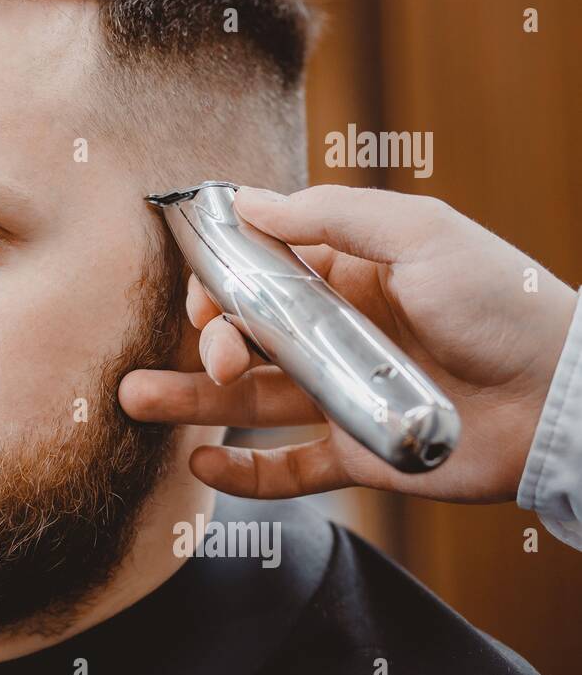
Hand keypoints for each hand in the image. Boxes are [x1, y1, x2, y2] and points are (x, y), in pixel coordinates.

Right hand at [119, 184, 577, 503]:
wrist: (563, 399)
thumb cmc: (500, 302)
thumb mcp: (419, 233)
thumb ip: (329, 215)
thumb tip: (244, 199)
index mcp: (348, 273)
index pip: (261, 271)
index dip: (221, 279)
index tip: (201, 292)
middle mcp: (336, 333)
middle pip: (244, 336)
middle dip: (204, 341)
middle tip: (208, 353)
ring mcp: (341, 394)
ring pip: (248, 399)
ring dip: (190, 399)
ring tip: (136, 400)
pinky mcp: (355, 454)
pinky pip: (287, 469)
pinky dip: (242, 475)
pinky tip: (201, 468)